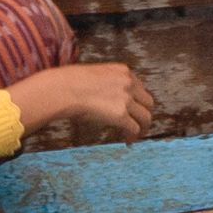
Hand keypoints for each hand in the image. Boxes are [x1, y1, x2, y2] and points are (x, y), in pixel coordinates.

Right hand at [6, 62, 157, 144]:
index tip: (134, 109)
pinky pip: (135, 128)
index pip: (140, 87)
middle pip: (148, 102)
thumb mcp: (95, 75)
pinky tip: (127, 140)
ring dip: (143, 128)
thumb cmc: (70, 83)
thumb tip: (105, 98)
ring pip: (145, 117)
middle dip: (144, 113)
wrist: (64, 89)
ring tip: (136, 136)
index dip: (138, 101)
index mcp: (123, 71)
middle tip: (139, 124)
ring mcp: (127, 99)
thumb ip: (107, 84)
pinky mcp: (121, 115)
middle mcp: (129, 83)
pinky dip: (133, 136)